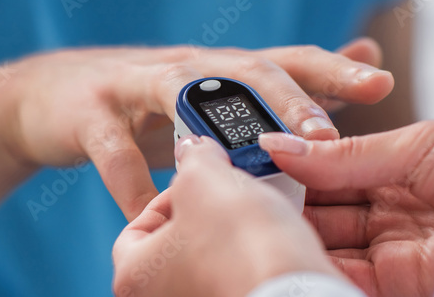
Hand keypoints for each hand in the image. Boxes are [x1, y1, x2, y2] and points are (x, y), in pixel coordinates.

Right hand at [0, 38, 393, 219]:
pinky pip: (113, 153)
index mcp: (216, 70)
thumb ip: (276, 88)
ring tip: (247, 161)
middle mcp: (182, 69)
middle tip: (325, 134)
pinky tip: (150, 212)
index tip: (379, 82)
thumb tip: (357, 67)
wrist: (44, 97)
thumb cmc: (137, 104)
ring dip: (216, 127)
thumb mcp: (206, 95)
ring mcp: (133, 86)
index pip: (283, 60)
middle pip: (242, 71)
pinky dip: (132, 184)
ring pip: (181, 94)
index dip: (331, 68)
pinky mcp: (89, 114)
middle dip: (287, 99)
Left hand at [111, 135, 341, 296]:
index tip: (192, 182)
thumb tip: (194, 150)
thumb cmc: (243, 247)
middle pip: (174, 243)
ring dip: (230, 232)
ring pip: (210, 258)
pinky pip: (238, 274)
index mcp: (134, 274)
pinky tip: (269, 239)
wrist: (299, 292)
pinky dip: (250, 255)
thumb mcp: (204, 177)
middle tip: (224, 192)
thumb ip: (192, 158)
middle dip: (202, 211)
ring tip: (252, 212)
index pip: (137, 227)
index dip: (166, 196)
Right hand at [259, 120, 433, 296]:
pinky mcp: (394, 286)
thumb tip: (279, 147)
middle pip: (317, 212)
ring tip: (254, 219)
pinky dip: (311, 267)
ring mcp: (390, 253)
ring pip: (321, 246)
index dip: (290, 168)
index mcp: (395, 172)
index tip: (251, 163)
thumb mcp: (417, 147)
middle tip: (243, 193)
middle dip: (281, 203)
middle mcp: (388, 214)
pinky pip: (340, 278)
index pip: (326, 172)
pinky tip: (285, 249)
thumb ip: (343, 154)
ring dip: (289, 234)